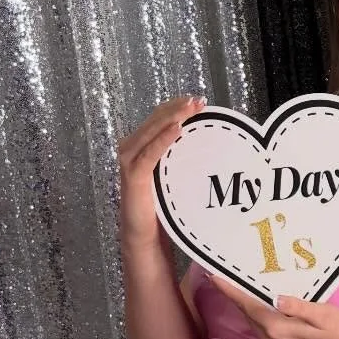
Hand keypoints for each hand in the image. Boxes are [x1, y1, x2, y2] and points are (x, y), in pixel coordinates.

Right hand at [117, 96, 203, 256]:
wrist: (146, 237)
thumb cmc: (162, 210)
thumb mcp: (175, 178)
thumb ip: (182, 161)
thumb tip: (208, 148)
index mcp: (141, 147)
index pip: (159, 119)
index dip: (177, 107)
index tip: (199, 101)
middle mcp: (132, 149)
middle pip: (155, 120)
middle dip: (177, 108)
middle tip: (200, 100)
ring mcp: (130, 161)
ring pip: (151, 131)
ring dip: (172, 117)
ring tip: (191, 108)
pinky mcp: (134, 175)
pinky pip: (150, 153)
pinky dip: (163, 139)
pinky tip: (178, 129)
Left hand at [211, 278, 338, 338]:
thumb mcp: (323, 312)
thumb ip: (298, 307)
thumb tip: (276, 298)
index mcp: (279, 329)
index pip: (248, 306)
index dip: (230, 290)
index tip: (213, 275)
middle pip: (247, 314)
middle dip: (235, 295)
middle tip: (226, 274)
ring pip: (253, 322)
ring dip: (246, 305)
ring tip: (240, 286)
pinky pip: (262, 330)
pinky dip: (257, 316)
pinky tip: (260, 304)